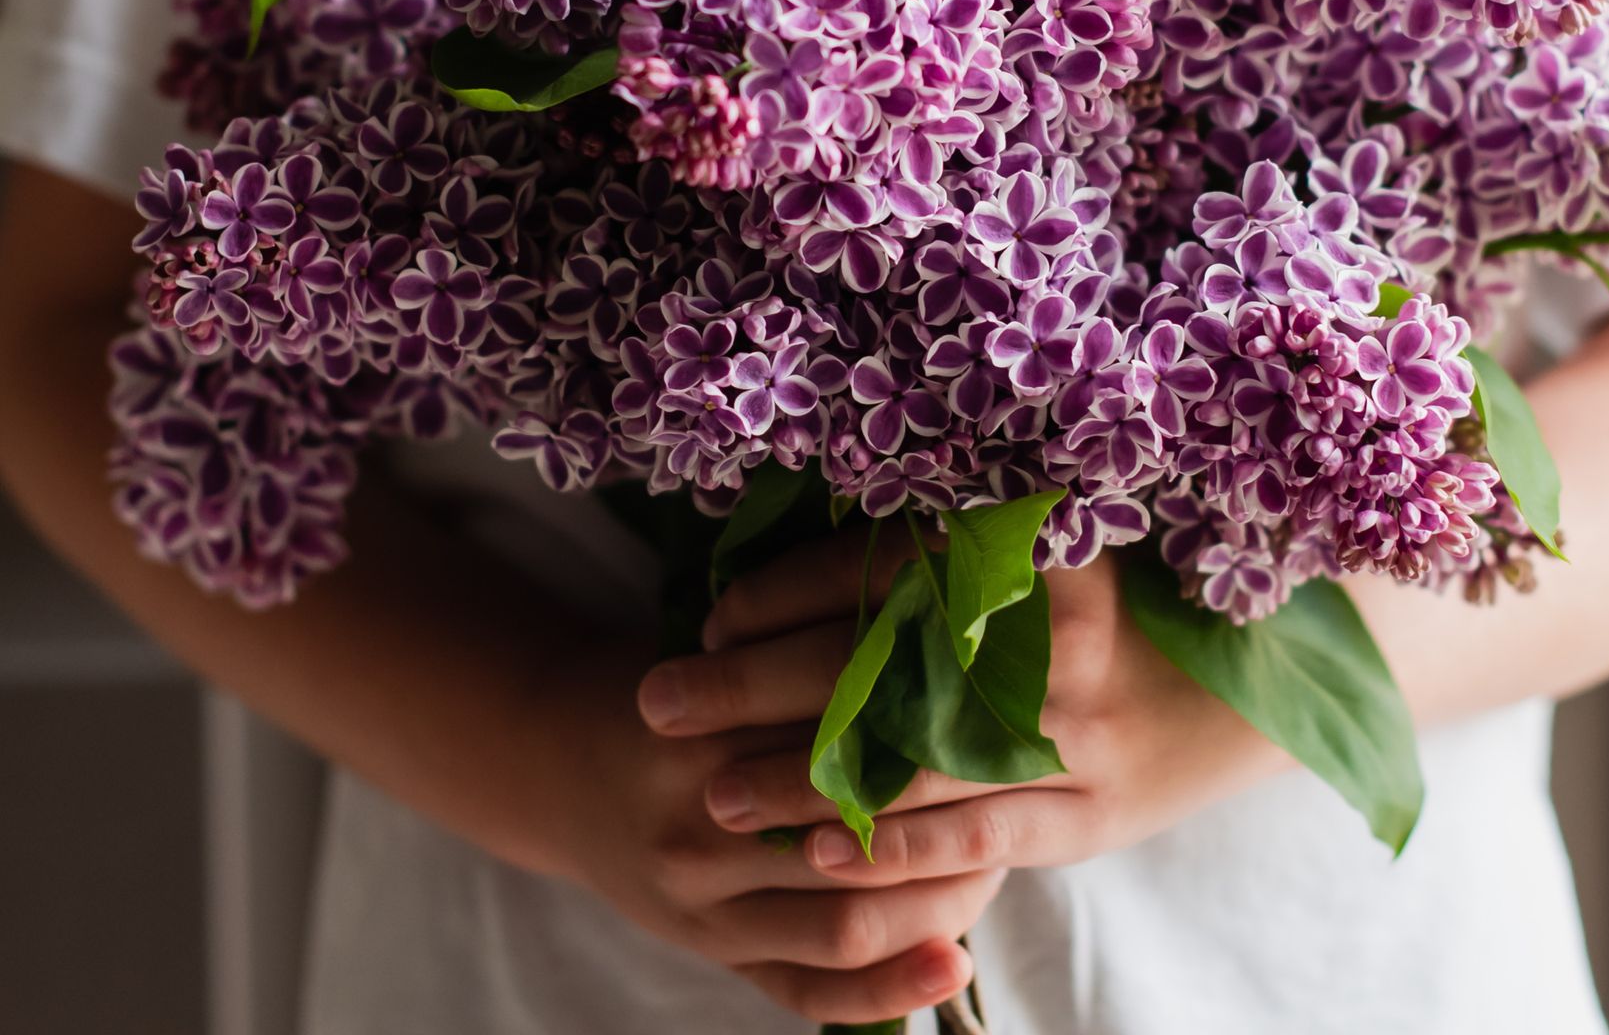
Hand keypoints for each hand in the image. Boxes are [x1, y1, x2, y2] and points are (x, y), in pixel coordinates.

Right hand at [520, 635, 1003, 1023]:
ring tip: (996, 865)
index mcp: (708, 735)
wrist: (552, 760)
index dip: (933, 741)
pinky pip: (807, 990)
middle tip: (1017, 798)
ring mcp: (700, 904)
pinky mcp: (707, 952)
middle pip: (857, 841)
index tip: (996, 726)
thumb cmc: (667, 690)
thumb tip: (947, 657)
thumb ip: (812, 663)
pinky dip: (886, 991)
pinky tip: (952, 966)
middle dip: (950, 826)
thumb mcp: (724, 655)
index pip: (849, 746)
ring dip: (939, 903)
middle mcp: (700, 825)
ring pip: (847, 921)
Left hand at [690, 528, 1288, 893]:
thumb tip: (838, 523)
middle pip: (870, 661)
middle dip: (752, 684)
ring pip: (909, 760)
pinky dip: (895, 848)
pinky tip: (818, 852)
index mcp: (1034, 553)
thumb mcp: (1071, 541)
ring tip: (710, 793)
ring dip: (801, 780)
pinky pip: (976, 835)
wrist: (1273, 675)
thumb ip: (969, 539)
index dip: (781, 592)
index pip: (877, 566)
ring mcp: (1071, 731)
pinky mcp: (1088, 813)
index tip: (712, 612)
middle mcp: (1048, 639)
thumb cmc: (1148, 599)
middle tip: (658, 700)